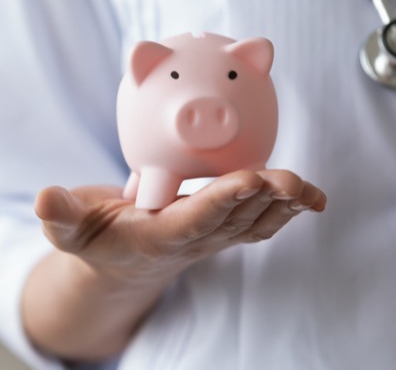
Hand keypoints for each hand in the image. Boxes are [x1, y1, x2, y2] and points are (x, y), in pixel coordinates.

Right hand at [25, 169, 325, 359]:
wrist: (128, 260)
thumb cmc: (101, 240)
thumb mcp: (72, 229)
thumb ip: (61, 216)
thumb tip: (44, 198)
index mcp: (160, 237)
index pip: (195, 219)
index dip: (221, 202)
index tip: (248, 180)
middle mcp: (195, 240)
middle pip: (235, 221)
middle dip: (263, 201)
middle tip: (288, 180)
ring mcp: (215, 237)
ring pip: (254, 223)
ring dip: (282, 206)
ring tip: (306, 189)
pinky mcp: (226, 229)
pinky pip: (260, 222)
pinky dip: (285, 210)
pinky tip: (306, 195)